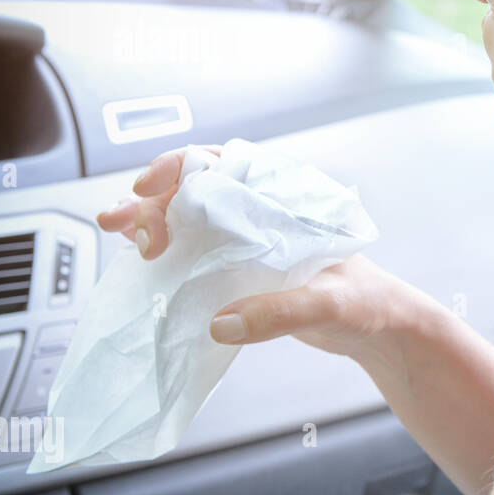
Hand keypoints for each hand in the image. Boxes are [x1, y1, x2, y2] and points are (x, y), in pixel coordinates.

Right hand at [96, 145, 418, 361]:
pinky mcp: (241, 269)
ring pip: (188, 215)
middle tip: (127, 221)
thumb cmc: (367, 303)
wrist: (380, 329)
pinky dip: (163, 247)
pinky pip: (194, 249)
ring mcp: (249, 240)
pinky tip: (137, 255)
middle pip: (196, 187)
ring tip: (113, 226)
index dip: (184, 167)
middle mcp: (263, 213)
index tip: (153, 186)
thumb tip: (221, 323)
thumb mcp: (330, 305)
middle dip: (154, 195)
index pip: (227, 165)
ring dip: (148, 217)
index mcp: (286, 202)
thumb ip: (280, 313)